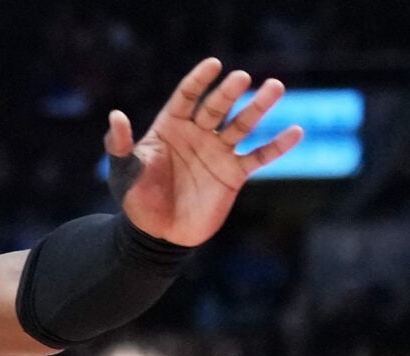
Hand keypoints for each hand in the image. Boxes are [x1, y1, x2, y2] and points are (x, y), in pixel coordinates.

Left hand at [107, 58, 304, 247]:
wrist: (156, 236)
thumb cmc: (136, 200)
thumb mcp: (123, 172)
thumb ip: (120, 145)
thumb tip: (115, 116)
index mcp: (171, 128)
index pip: (186, 97)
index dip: (199, 81)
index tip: (213, 65)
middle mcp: (198, 134)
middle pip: (216, 107)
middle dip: (229, 93)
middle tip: (241, 78)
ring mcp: (218, 152)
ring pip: (242, 124)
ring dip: (258, 107)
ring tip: (275, 87)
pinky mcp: (233, 174)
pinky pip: (259, 157)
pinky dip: (276, 146)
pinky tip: (294, 132)